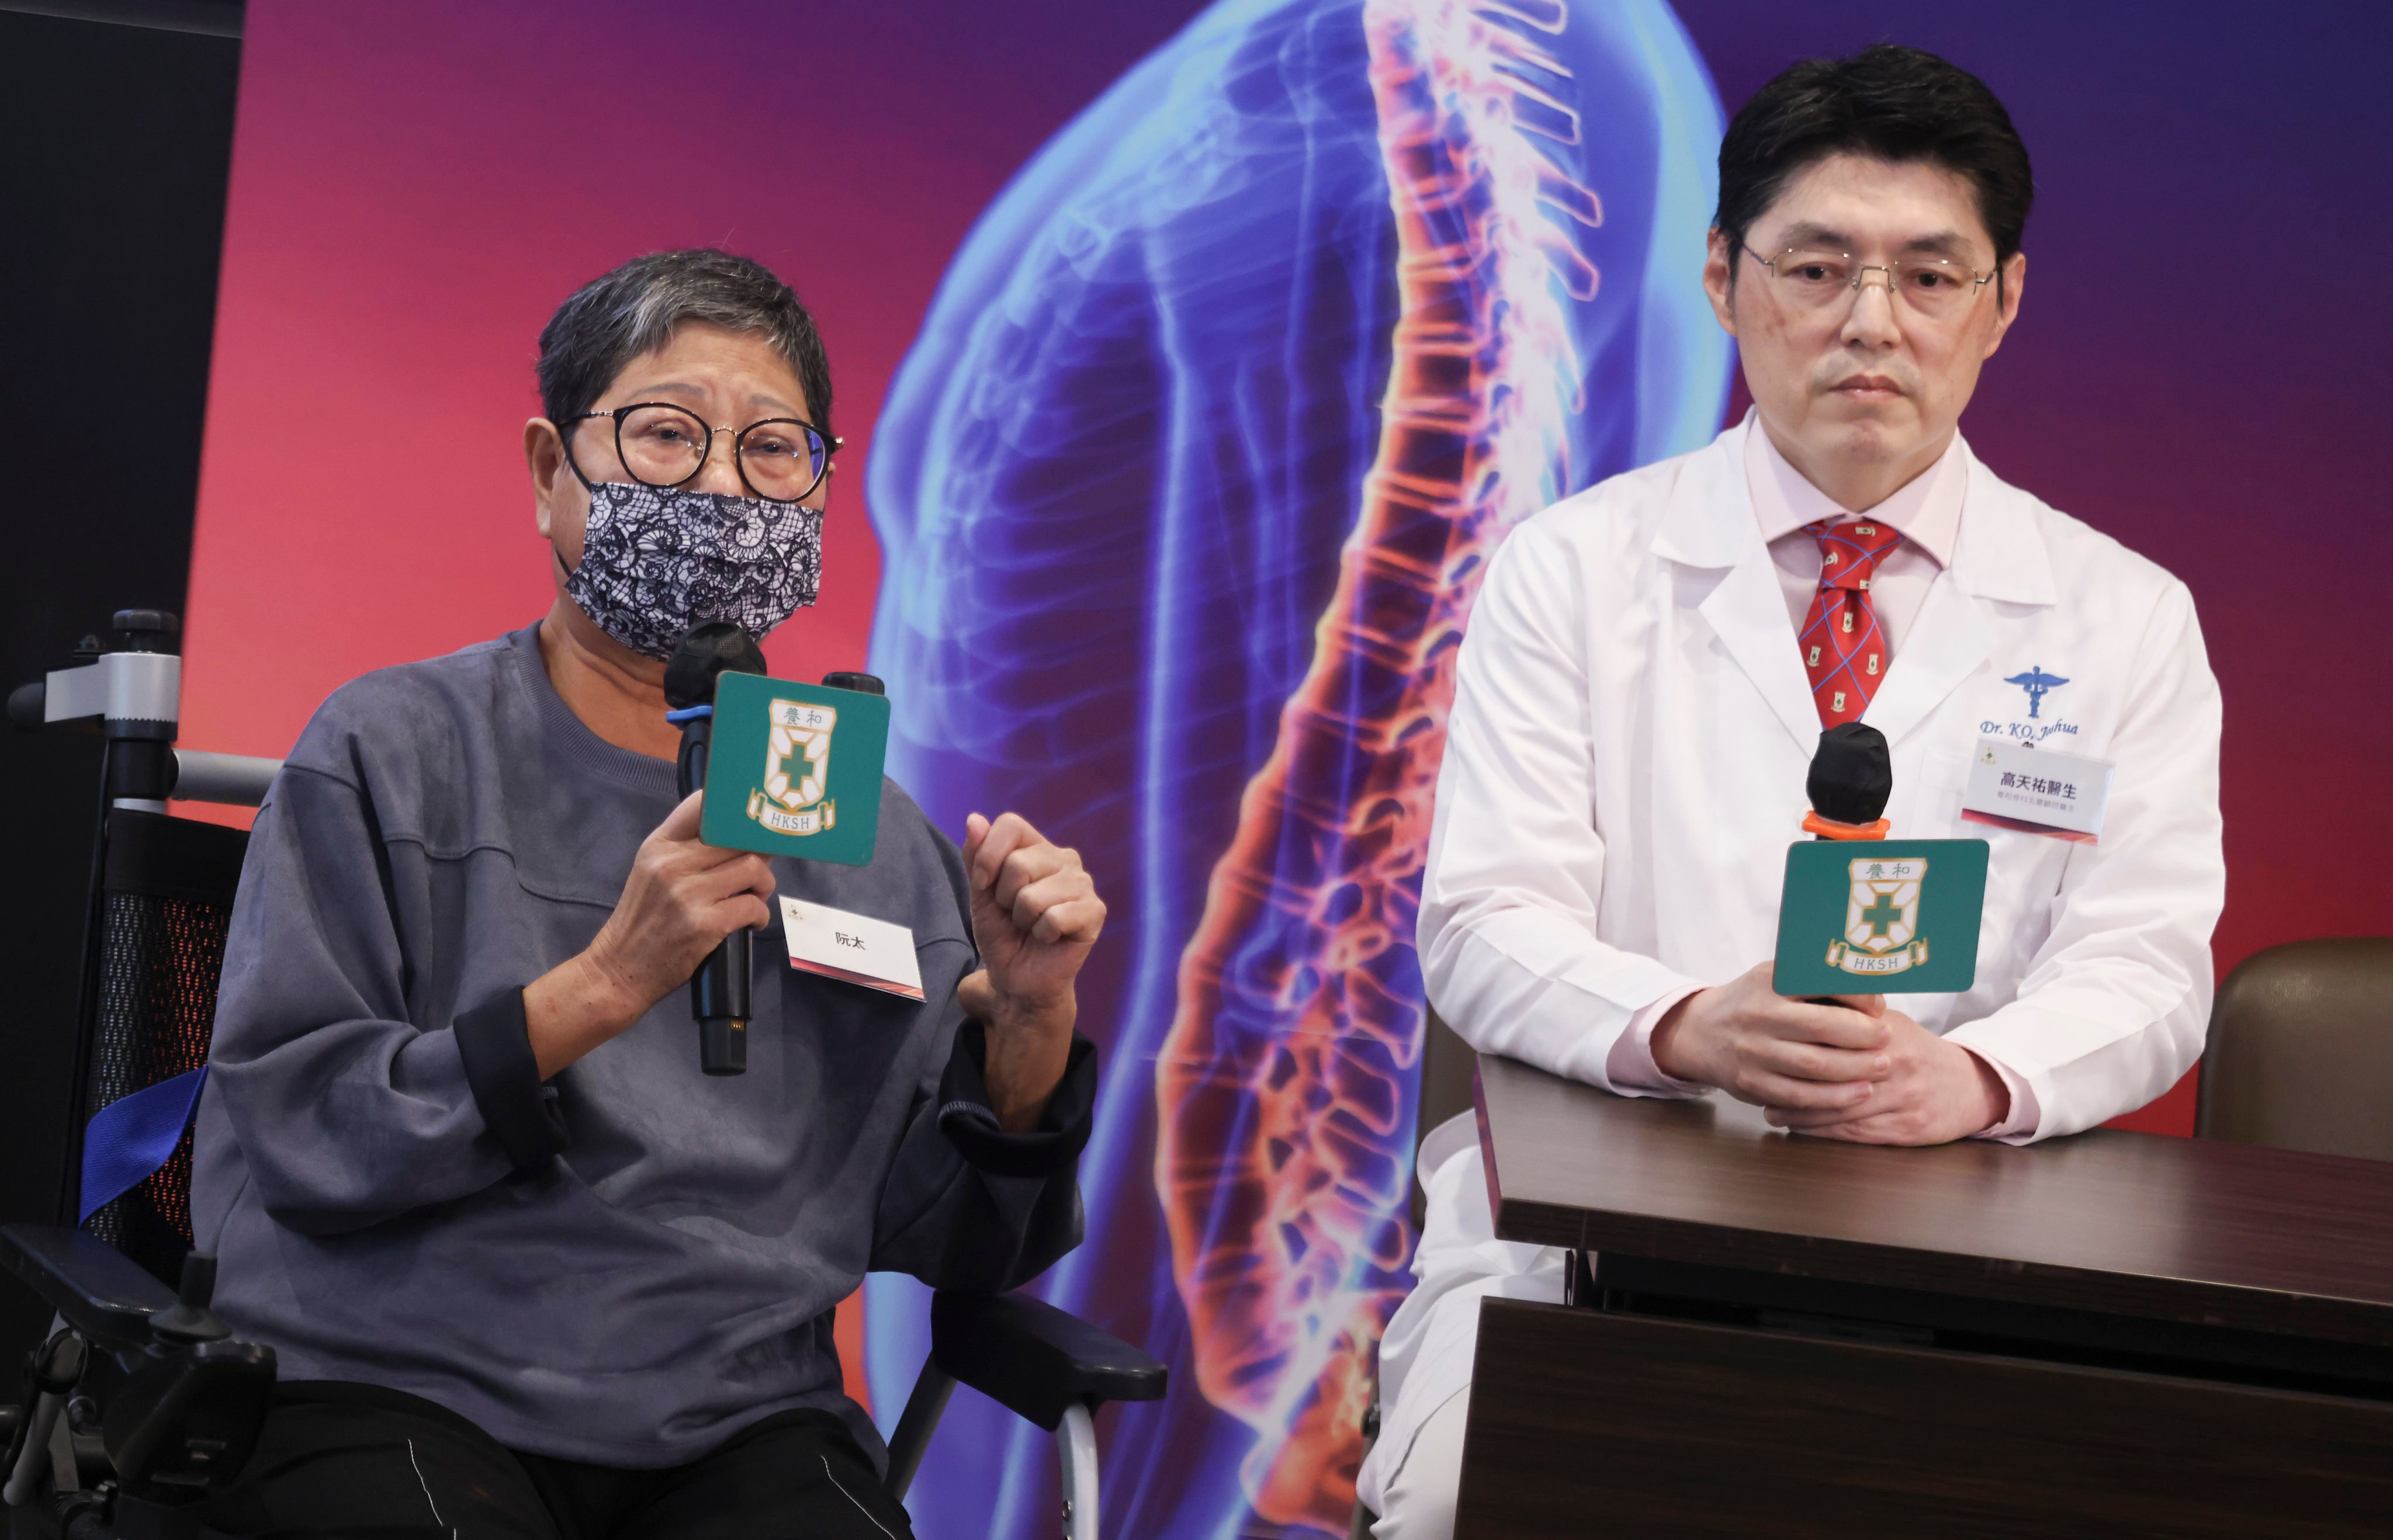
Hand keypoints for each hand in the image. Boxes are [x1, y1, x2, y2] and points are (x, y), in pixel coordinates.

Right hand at [524, 791, 774, 1077]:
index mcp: (658, 846)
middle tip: (757, 872)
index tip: (751, 823)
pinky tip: (750, 922)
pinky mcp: (705, 924)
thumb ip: (687, 848)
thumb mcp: (652, 872)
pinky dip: (759, 915)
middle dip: (759, 854)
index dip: (735, 810)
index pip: (702, 805)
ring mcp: (688, 894)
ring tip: (754, 896)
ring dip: (763, 884)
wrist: (619, 971)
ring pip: (753, 867)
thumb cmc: (642, 921)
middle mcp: (671, 864)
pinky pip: (752, 905)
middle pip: (738, 838)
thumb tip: (740, 832)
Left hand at [956, 812, 1105, 1131]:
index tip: (983, 886)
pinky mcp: (1095, 912)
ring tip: (1032, 928)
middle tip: (1015, 915)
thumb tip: (974, 819)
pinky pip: (1055, 917)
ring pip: (1034, 895)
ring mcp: (1083, 884)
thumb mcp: (980, 894)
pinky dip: (1043, 934)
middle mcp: (1064, 859)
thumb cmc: (1002, 935)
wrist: (1018, 981)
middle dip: (1004, 898)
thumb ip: (977, 857)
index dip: (987, 856)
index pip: (1010, 825)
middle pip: (1019, 863)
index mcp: (1037, 847)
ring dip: (1023, 920)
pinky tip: (1050, 938)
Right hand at [1649, 962, 1892, 1112]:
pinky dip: (1834, 1097)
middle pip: (1821, 1027)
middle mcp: (1757, 1014)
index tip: (1878, 1006)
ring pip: (1814, 1065)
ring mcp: (1753, 1051)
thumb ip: (1815, 982)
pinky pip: (1800, 1095)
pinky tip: (1859, 1092)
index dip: (1857, 996)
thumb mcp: (1774, 977)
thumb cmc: (1754, 1002)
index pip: (1821, 983)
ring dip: (1856, 1068)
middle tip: (1887, 1039)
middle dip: (1863, 1036)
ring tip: (1882, 1067)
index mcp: (1768, 981)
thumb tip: (1874, 993)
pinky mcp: (1752, 1083)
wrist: (1701, 1032)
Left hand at [1765, 1012, 2010, 1144]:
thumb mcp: (1890, 1023)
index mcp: (1889, 1035)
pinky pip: (1858, 1133)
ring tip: (1772, 1111)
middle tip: (1760, 1087)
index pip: (1836, 1039)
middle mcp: (1898, 1066)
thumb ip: (1851, 1013)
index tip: (1771, 1051)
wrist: (1969, 1085)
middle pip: (1836, 1078)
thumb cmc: (1917, 1051)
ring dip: (1803, 1113)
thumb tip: (1804, 998)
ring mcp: (1904, 1100)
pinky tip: (1801, 1127)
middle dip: (1794, 1085)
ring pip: (1843, 1109)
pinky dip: (1826, 1132)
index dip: (1799, 1047)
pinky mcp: (1908, 1129)